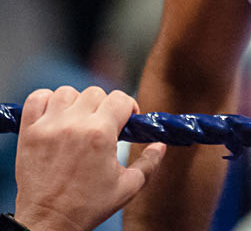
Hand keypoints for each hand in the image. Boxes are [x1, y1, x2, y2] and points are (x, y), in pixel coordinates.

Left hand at [14, 86, 165, 230]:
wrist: (47, 224)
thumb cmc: (87, 207)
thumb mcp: (127, 187)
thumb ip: (150, 163)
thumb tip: (160, 144)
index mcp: (101, 134)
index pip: (121, 99)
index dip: (128, 108)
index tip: (126, 122)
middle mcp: (75, 124)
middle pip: (96, 93)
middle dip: (103, 107)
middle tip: (102, 126)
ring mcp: (49, 126)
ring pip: (67, 92)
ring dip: (75, 103)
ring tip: (77, 121)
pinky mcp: (29, 132)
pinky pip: (37, 98)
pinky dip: (45, 101)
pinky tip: (54, 115)